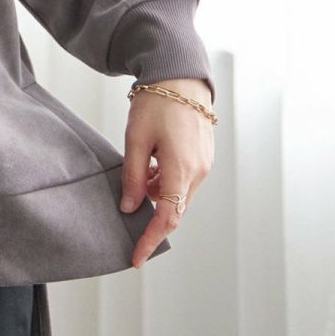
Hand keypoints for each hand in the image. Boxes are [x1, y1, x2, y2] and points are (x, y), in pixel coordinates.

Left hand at [120, 76, 214, 266]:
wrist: (181, 76)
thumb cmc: (156, 103)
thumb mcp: (136, 139)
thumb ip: (133, 176)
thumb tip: (130, 207)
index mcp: (181, 169)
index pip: (167, 218)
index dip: (150, 241)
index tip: (135, 259)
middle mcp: (199, 172)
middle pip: (175, 210)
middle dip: (153, 217)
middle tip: (130, 213)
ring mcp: (205, 165)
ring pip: (179, 196)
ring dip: (158, 195)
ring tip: (140, 169)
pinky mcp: (205, 157)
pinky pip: (184, 181)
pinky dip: (166, 182)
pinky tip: (151, 164)